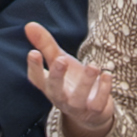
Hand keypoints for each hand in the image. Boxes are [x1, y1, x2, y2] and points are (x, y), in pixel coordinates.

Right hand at [20, 22, 119, 136]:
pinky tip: (107, 74)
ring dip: (86, 81)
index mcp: (49, 85)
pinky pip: (98, 103)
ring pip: (79, 97)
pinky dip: (103, 89)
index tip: (32, 52)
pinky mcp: (94, 111)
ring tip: (93, 66)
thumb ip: (45, 45)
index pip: (36, 78)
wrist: (91, 111)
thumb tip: (29, 24)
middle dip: (57, 76)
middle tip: (61, 60)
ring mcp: (77, 106)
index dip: (34, 67)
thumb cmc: (71, 81)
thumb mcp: (59, 61)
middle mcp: (60, 98)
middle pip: (55, 90)